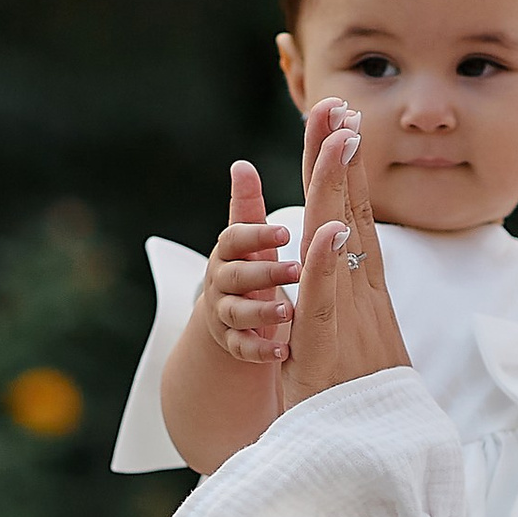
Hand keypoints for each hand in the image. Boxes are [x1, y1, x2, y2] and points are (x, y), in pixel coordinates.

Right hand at [201, 158, 298, 366]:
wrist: (228, 319)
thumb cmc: (248, 269)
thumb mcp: (248, 240)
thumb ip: (247, 206)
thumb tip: (241, 165)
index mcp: (227, 252)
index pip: (234, 239)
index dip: (257, 235)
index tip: (286, 231)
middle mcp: (220, 282)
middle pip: (235, 276)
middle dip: (264, 272)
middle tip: (297, 269)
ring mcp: (225, 315)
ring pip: (237, 314)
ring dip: (261, 312)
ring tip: (288, 311)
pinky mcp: (233, 344)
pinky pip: (242, 350)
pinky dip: (261, 351)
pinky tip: (284, 351)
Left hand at [286, 99, 412, 403]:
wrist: (376, 461)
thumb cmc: (357, 407)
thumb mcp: (347, 345)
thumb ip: (342, 306)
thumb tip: (342, 266)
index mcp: (363, 294)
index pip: (353, 217)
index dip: (346, 169)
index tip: (343, 122)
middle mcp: (363, 297)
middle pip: (351, 213)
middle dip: (341, 157)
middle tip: (337, 104)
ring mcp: (351, 321)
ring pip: (342, 244)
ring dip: (339, 190)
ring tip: (339, 138)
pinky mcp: (331, 352)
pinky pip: (327, 301)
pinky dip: (327, 264)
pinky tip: (328, 226)